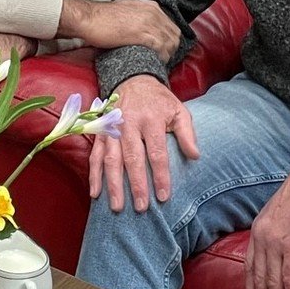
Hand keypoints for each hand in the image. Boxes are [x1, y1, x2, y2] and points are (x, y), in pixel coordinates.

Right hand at [60, 0, 180, 58]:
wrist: (90, 19)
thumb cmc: (102, 17)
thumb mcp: (126, 8)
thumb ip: (139, 15)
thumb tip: (142, 27)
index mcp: (151, 6)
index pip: (171, 26)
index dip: (169, 40)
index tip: (162, 49)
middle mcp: (154, 13)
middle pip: (174, 35)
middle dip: (170, 49)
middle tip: (161, 59)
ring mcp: (150, 23)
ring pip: (170, 44)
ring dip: (166, 56)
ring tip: (156, 63)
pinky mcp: (144, 35)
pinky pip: (161, 49)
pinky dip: (160, 58)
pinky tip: (153, 63)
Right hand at [93, 75, 198, 211]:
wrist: (134, 80)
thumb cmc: (159, 102)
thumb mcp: (178, 110)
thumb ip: (187, 133)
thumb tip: (195, 156)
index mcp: (150, 120)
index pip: (156, 153)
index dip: (160, 176)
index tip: (164, 196)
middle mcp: (128, 124)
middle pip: (132, 159)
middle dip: (136, 185)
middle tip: (141, 208)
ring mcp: (111, 129)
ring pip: (110, 159)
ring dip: (113, 184)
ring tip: (117, 206)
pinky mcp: (100, 132)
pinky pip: (95, 155)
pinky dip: (94, 175)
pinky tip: (96, 193)